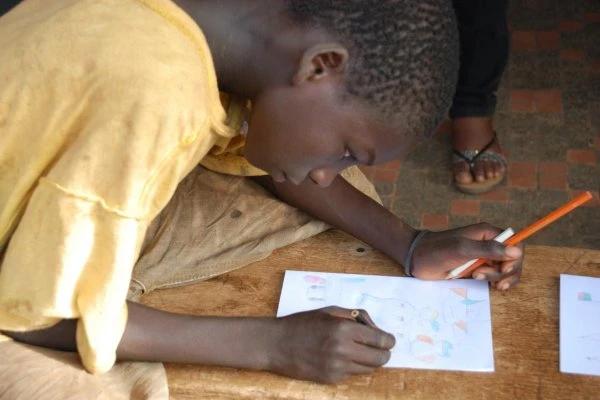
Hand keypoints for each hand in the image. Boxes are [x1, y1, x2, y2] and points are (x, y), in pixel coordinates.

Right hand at [267, 307, 394, 382]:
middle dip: (384, 353)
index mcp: (344, 329)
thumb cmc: (302, 323)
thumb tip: (374, 328)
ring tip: (361, 351)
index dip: (389, 340)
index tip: (389, 340)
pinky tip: (343, 358)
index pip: (380, 340)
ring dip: (370, 361)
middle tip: (381, 348)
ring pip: (369, 369)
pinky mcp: (332, 379)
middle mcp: (343, 350)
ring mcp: (338, 367)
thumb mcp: (329, 311)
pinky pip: (353, 374)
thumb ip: (354, 316)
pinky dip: (354, 367)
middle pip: (380, 359)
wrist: (276, 344)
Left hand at [410, 223, 523, 289]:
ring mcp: (483, 257)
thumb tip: (516, 251)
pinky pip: (493, 277)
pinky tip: (481, 282)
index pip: (516, 244)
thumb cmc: (438, 250)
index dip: (515, 259)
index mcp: (488, 233)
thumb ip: (489, 249)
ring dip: (496, 278)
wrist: (417, 259)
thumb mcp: (463, 249)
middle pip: (513, 260)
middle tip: (485, 278)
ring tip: (476, 277)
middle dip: (504, 272)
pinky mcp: (476, 269)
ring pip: (504, 271)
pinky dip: (492, 282)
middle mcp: (489, 244)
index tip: (503, 270)